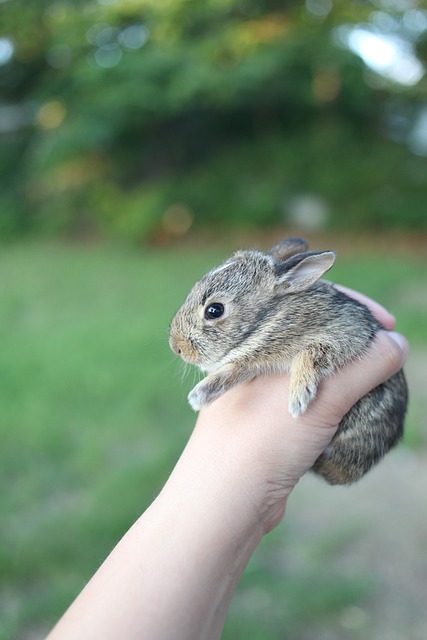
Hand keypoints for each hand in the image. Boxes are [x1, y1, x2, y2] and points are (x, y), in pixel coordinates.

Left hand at [196, 288, 407, 532]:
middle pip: (312, 334)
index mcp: (255, 337)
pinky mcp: (268, 419)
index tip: (385, 322)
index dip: (350, 307)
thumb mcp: (320, 397)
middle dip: (351, 342)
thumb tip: (396, 343)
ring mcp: (260, 390)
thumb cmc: (260, 440)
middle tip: (386, 352)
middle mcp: (255, 358)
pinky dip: (331, 400)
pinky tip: (351, 410)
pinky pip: (306, 397)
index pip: (307, 301)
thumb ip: (361, 367)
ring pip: (310, 368)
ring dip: (343, 374)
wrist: (224, 503)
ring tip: (376, 380)